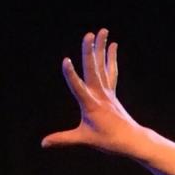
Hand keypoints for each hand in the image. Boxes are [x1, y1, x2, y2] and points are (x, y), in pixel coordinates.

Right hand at [41, 28, 143, 154]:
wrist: (132, 140)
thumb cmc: (109, 141)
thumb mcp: (84, 140)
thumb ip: (63, 139)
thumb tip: (42, 143)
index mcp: (91, 105)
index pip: (78, 87)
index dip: (71, 75)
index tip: (66, 61)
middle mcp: (100, 95)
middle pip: (93, 69)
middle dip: (90, 52)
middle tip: (89, 34)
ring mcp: (107, 92)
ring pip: (103, 66)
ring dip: (101, 48)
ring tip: (102, 31)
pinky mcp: (111, 93)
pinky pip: (111, 71)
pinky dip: (110, 58)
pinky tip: (111, 45)